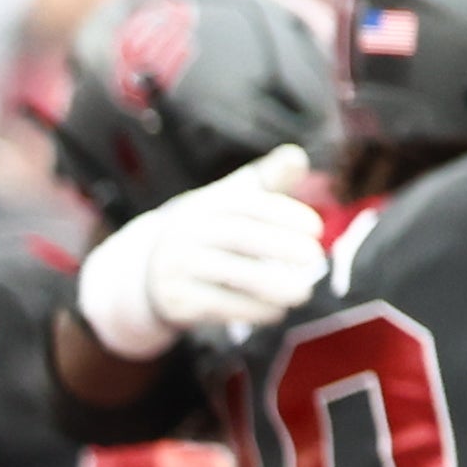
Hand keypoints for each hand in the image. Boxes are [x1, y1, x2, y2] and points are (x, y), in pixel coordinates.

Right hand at [75, 147, 325, 360]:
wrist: (150, 273)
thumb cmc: (209, 232)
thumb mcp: (230, 203)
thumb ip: (266, 180)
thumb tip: (297, 155)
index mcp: (206, 205)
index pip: (246, 204)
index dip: (283, 214)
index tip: (316, 228)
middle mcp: (189, 232)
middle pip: (239, 236)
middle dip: (281, 246)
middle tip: (315, 257)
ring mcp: (179, 266)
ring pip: (231, 274)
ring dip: (273, 285)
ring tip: (303, 292)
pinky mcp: (177, 300)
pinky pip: (220, 306)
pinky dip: (254, 310)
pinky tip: (278, 311)